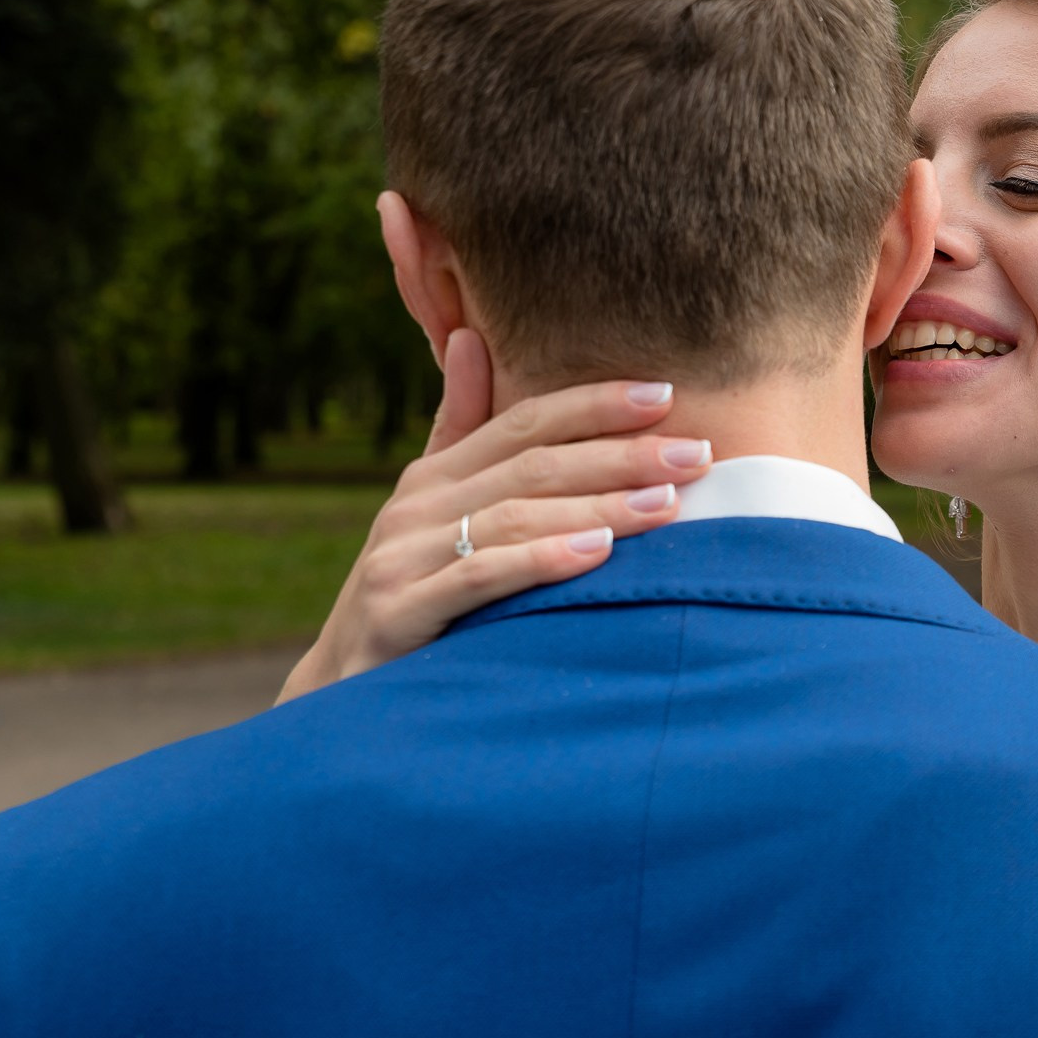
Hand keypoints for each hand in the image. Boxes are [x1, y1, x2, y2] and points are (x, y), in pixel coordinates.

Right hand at [276, 329, 712, 703]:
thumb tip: (470, 338)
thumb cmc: (411, 599)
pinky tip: (597, 552)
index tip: (666, 395)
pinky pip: (480, 578)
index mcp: (435, 477)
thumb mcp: (434, 514)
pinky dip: (541, 560)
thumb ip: (460, 431)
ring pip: (515, 516)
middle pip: (532, 465)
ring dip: (598, 505)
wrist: (342, 699)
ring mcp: (401, 559)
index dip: (594, 404)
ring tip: (667, 503)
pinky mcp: (397, 613)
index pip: (524, 422)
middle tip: (695, 454)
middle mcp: (416, 508)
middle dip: (620, 455)